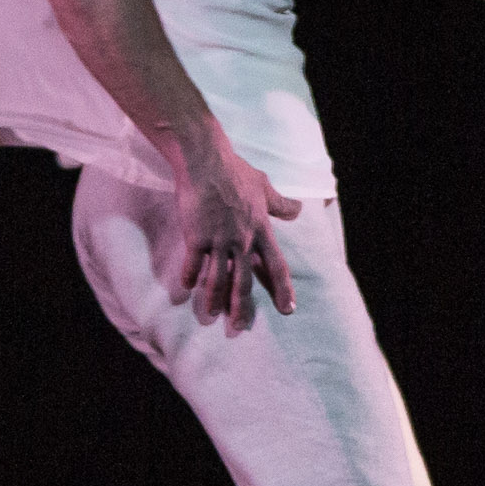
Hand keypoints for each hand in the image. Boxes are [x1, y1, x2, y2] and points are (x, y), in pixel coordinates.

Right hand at [170, 129, 303, 329]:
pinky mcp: (196, 236)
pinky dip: (189, 277)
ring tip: (212, 314)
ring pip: (218, 278)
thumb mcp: (264, 187)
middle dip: (243, 306)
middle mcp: (242, 239)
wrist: (206, 160)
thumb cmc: (235, 171)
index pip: (276, 266)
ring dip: (214, 299)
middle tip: (241, 325)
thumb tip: (298, 210)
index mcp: (260, 230)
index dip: (283, 289)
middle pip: (245, 281)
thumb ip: (280, 203)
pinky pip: (193, 264)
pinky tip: (186, 288)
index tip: (288, 308)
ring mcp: (218, 239)